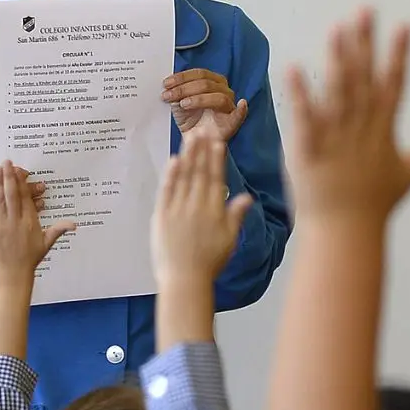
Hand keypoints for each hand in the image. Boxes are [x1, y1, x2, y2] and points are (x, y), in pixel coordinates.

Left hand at [0, 161, 73, 284]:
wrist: (13, 274)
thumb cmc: (30, 259)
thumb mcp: (47, 243)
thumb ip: (58, 230)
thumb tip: (75, 224)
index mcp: (30, 223)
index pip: (26, 198)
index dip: (23, 183)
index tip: (21, 171)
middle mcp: (16, 222)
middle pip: (12, 194)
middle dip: (9, 176)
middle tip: (8, 162)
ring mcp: (2, 225)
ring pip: (0, 199)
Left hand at [152, 133, 253, 287]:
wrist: (185, 280)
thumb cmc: (209, 263)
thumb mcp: (229, 239)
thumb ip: (236, 216)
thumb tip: (247, 197)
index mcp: (215, 211)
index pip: (217, 179)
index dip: (217, 159)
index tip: (217, 142)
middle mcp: (197, 206)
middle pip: (200, 172)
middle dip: (202, 150)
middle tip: (203, 129)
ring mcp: (178, 209)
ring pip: (184, 177)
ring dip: (187, 155)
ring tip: (190, 137)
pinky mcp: (162, 216)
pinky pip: (167, 190)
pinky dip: (170, 175)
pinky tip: (173, 160)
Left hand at [164, 69, 248, 142]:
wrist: (193, 141)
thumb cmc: (189, 120)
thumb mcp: (178, 103)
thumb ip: (176, 92)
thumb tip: (168, 86)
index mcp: (212, 81)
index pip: (199, 74)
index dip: (182, 77)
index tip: (166, 84)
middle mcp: (223, 90)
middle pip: (206, 84)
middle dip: (184, 88)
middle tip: (169, 95)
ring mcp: (229, 105)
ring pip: (218, 97)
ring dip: (198, 99)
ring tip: (183, 104)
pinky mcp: (233, 122)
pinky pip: (239, 115)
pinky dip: (242, 110)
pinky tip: (242, 105)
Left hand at [285, 9, 409, 222]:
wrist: (345, 233)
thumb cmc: (375, 206)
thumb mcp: (409, 175)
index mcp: (383, 130)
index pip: (395, 84)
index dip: (399, 55)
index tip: (405, 25)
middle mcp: (361, 128)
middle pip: (365, 78)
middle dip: (365, 43)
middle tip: (364, 10)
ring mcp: (336, 137)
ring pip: (338, 91)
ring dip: (337, 58)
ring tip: (336, 28)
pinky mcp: (308, 148)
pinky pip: (304, 116)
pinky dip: (300, 93)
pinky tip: (294, 67)